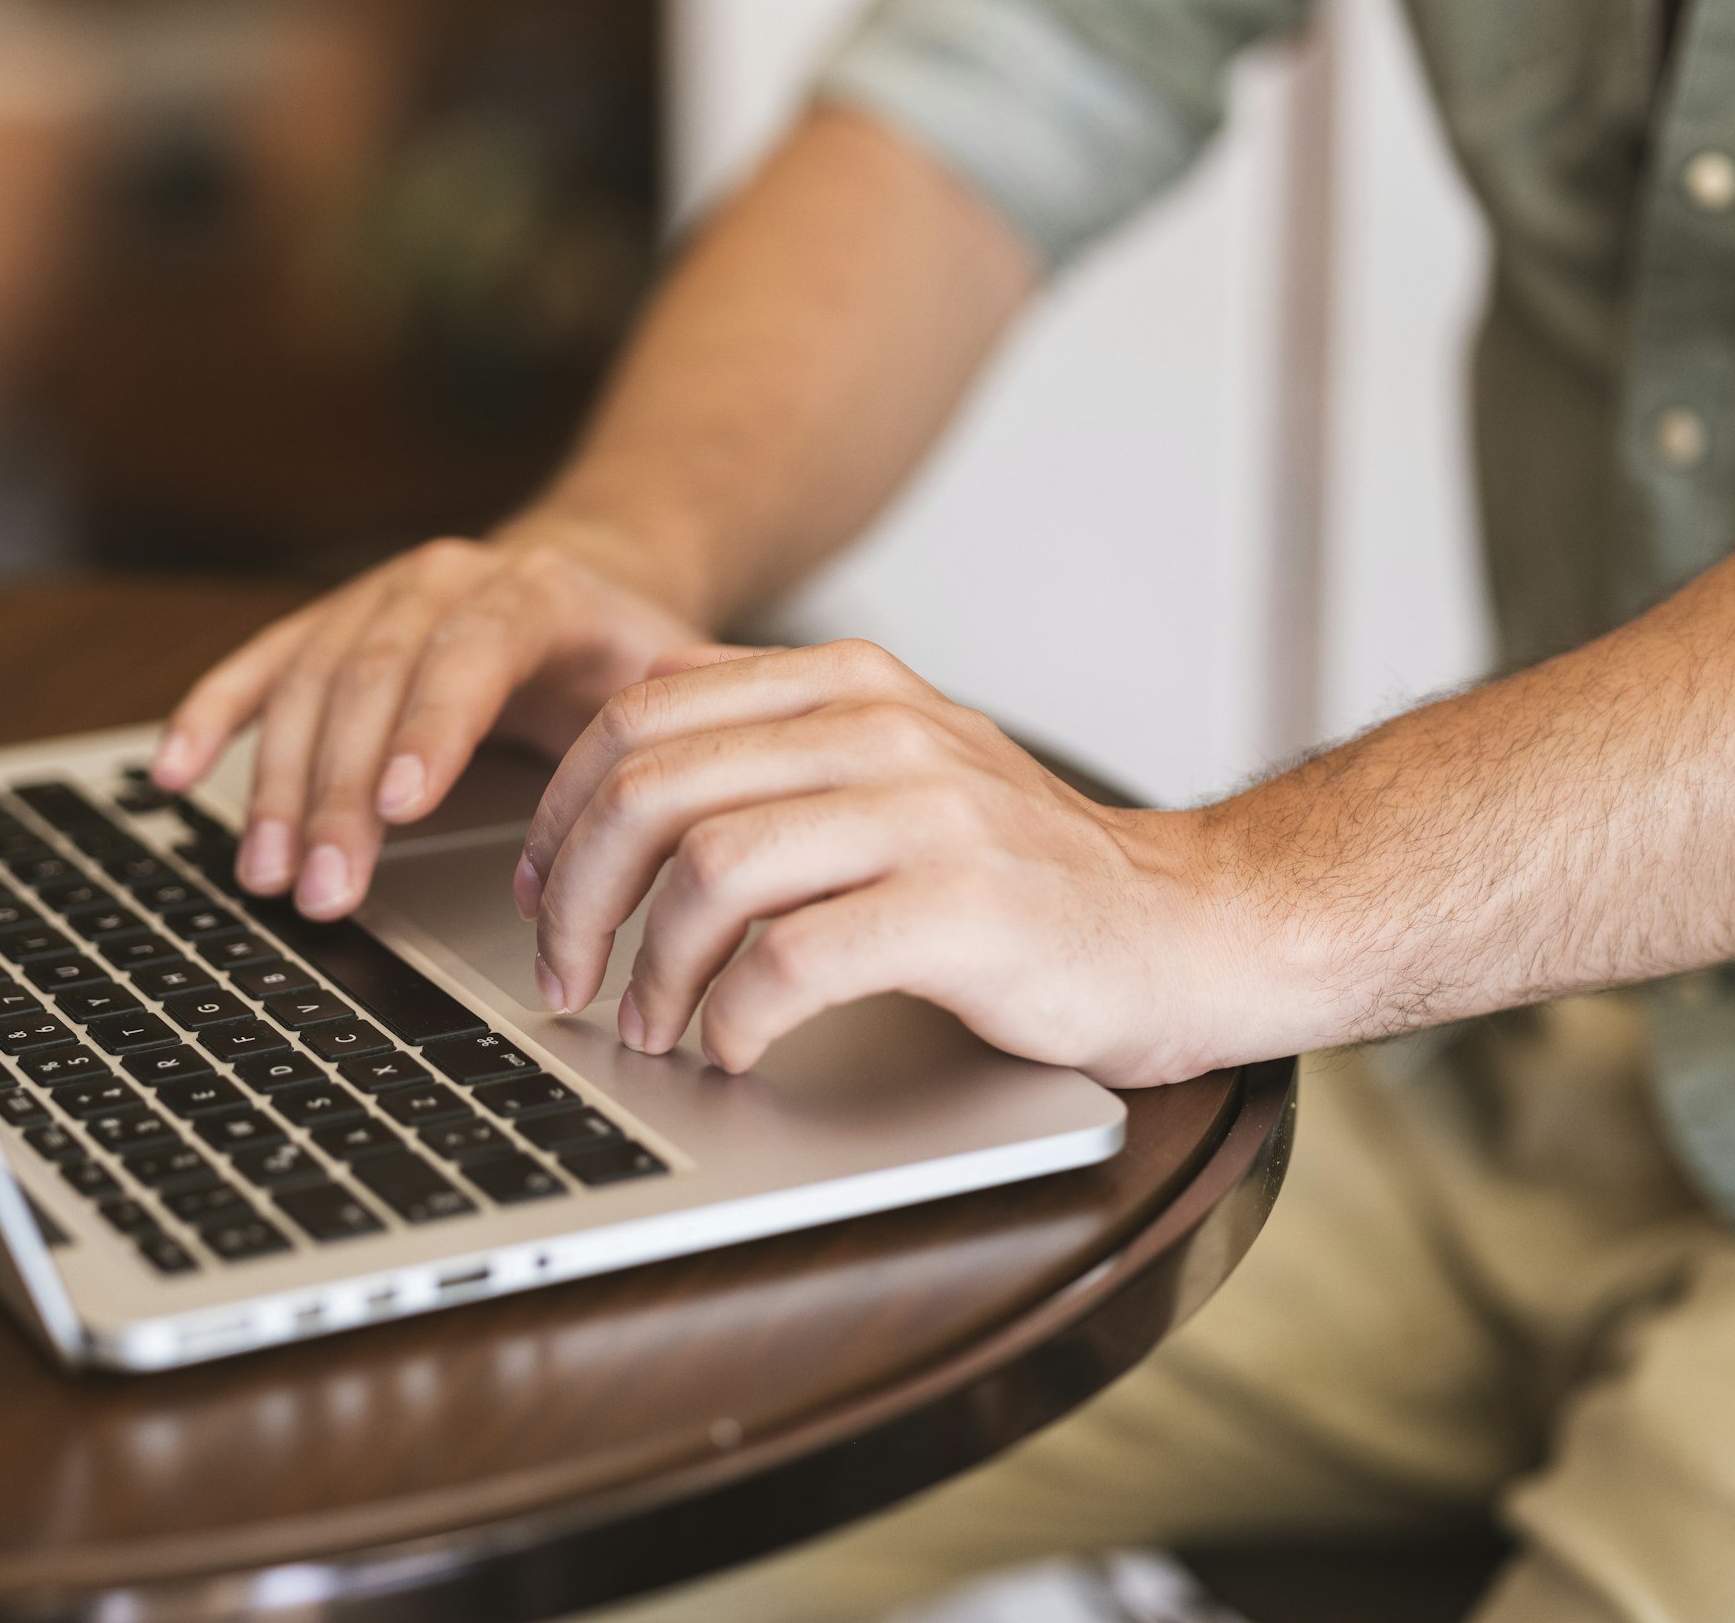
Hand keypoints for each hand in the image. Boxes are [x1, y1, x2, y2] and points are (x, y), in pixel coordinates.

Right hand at [152, 532, 706, 918]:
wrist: (591, 574)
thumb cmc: (628, 654)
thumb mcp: (671, 680)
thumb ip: (666, 732)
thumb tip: (669, 804)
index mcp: (535, 591)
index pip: (473, 654)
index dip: (432, 728)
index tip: (400, 806)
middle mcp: (443, 581)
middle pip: (375, 681)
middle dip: (340, 794)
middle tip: (322, 890)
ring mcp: (377, 596)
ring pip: (311, 682)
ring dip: (278, 785)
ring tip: (266, 876)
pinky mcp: (328, 624)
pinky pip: (260, 666)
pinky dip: (210, 716)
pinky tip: (172, 772)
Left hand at [518, 640, 1283, 1085]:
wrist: (1195, 926)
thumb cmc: (1027, 872)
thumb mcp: (899, 766)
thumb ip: (783, 743)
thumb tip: (632, 743)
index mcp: (847, 685)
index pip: (642, 713)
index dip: (561, 810)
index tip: (539, 890)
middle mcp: (880, 727)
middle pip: (652, 790)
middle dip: (577, 897)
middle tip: (564, 976)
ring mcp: (925, 813)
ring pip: (708, 868)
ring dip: (649, 969)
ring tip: (648, 1026)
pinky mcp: (961, 910)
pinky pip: (791, 959)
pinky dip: (733, 1017)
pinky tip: (734, 1049)